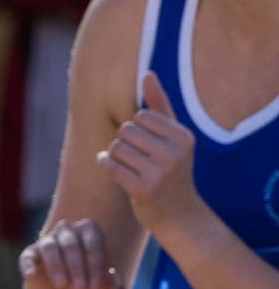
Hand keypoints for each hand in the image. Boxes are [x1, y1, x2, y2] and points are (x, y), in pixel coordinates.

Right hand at [20, 219, 123, 288]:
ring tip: (62, 285)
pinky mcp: (30, 255)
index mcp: (89, 231)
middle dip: (77, 266)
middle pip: (72, 243)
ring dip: (56, 266)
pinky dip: (28, 265)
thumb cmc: (87, 284)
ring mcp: (47, 241)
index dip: (95, 264)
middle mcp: (67, 231)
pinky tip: (31, 276)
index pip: (93, 243)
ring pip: (50, 247)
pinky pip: (27, 257)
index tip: (96, 286)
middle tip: (80, 288)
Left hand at [99, 71, 197, 239]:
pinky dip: (105, 165)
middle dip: (124, 142)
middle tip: (135, 158)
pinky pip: (110, 165)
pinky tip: (111, 169)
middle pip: (126, 131)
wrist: (179, 215)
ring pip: (116, 147)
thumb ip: (160, 105)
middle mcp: (175, 154)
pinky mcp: (142, 190)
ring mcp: (159, 173)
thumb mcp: (172, 137)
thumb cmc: (172, 170)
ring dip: (114, 155)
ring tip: (126, 165)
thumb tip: (147, 73)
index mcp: (184, 137)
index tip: (146, 144)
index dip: (137, 129)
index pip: (141, 116)